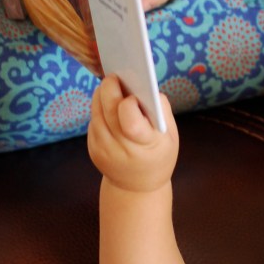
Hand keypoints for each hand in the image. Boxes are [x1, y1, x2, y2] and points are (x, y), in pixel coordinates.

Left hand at [88, 76, 178, 193]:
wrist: (138, 187)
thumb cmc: (159, 155)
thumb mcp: (171, 136)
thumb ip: (161, 109)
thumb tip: (145, 85)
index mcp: (145, 146)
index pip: (129, 121)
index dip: (129, 104)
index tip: (133, 97)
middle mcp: (121, 150)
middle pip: (108, 111)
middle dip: (110, 89)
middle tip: (114, 76)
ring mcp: (104, 151)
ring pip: (96, 113)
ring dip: (101, 96)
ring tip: (110, 86)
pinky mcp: (93, 150)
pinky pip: (93, 122)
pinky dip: (99, 110)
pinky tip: (107, 105)